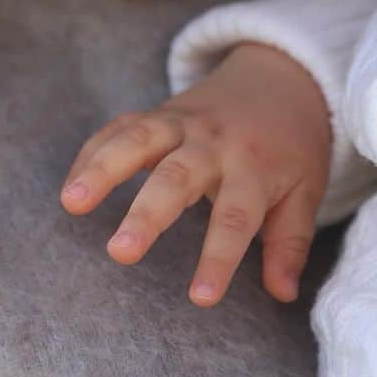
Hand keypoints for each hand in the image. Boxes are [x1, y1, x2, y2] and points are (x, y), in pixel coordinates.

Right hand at [60, 44, 331, 305]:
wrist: (284, 77)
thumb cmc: (292, 146)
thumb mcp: (306, 189)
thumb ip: (290, 242)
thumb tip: (284, 295)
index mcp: (255, 168)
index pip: (237, 219)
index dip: (219, 258)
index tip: (201, 299)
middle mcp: (216, 143)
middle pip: (179, 176)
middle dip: (149, 213)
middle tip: (121, 251)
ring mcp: (184, 123)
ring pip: (140, 139)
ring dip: (104, 167)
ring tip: (72, 201)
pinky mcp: (160, 113)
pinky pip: (121, 127)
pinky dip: (93, 151)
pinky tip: (71, 187)